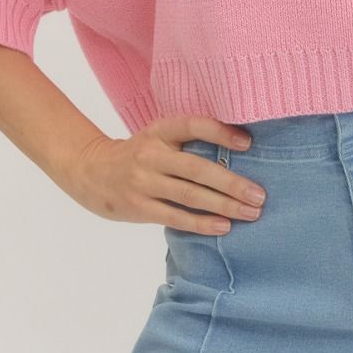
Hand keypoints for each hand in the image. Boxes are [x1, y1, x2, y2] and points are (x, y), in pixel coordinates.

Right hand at [65, 115, 265, 235]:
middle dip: (233, 183)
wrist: (91, 171)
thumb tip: (242, 148)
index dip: (221, 132)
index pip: (193, 126)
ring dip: (225, 205)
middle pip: (198, 169)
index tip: (248, 143)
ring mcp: (143, 182)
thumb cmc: (140, 153)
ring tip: (251, 212)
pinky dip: (202, 223)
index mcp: (159, 129)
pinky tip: (224, 226)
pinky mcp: (138, 207)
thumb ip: (189, 140)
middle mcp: (151, 154)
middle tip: (260, 195)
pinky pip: (176, 217)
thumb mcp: (159, 136)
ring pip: (190, 195)